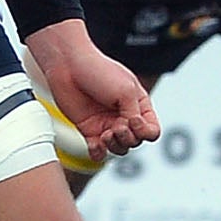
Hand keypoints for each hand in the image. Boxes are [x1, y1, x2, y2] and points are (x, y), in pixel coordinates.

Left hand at [24, 20, 159, 160]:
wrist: (69, 67)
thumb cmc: (99, 72)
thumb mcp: (126, 91)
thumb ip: (135, 114)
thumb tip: (135, 132)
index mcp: (138, 105)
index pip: (151, 130)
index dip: (145, 131)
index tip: (133, 120)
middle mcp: (124, 116)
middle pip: (136, 141)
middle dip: (127, 138)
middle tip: (116, 127)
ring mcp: (106, 124)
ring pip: (119, 148)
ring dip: (114, 145)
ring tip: (105, 135)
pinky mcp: (89, 130)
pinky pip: (98, 151)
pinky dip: (98, 153)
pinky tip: (96, 145)